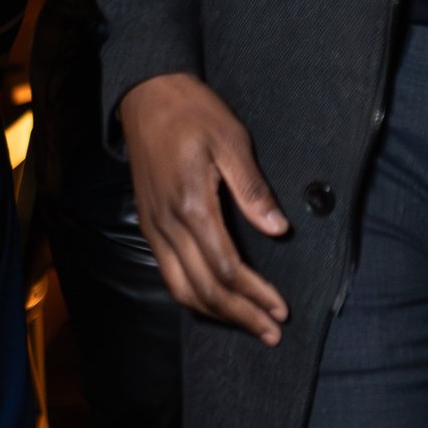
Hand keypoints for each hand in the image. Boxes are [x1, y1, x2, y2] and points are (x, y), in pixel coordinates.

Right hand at [121, 71, 290, 343]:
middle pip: (204, 289)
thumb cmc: (193, 112)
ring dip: (216, 313)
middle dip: (240, 315)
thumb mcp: (231, 141)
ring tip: (248, 325)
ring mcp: (154, 228)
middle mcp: (168, 225)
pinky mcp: (149, 225)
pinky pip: (169, 274)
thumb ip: (252, 189)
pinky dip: (194, 295)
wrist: (146, 95)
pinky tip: (216, 301)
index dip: (255, 295)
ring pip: (181, 289)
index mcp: (192, 206)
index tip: (281, 309)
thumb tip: (278, 229)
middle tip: (271, 332)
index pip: (226, 268)